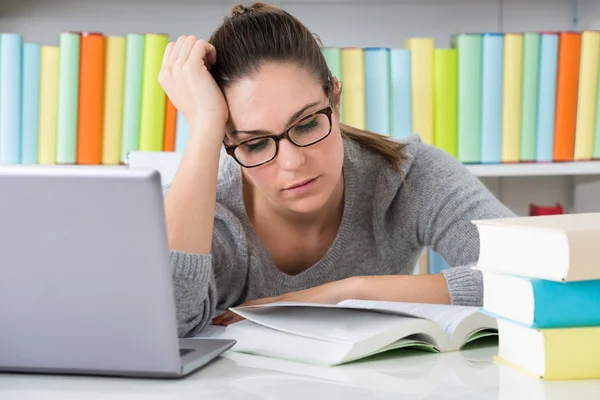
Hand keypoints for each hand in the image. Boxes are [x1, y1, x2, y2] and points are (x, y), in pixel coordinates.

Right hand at [158, 35, 228, 132]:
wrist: (206, 124)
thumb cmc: (203, 111)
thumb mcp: (186, 92)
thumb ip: (182, 76)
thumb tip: (194, 60)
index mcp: (164, 76)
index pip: (173, 47)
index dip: (189, 52)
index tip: (201, 68)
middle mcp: (167, 70)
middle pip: (182, 40)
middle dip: (197, 49)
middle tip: (208, 66)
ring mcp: (177, 68)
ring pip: (191, 39)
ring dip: (204, 49)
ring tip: (210, 65)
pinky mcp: (191, 67)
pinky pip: (200, 43)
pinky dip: (210, 49)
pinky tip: (214, 64)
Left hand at [212, 278, 356, 325]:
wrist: (342, 292)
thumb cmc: (329, 303)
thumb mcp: (307, 311)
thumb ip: (295, 315)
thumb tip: (288, 324)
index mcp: (284, 303)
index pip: (256, 308)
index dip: (239, 313)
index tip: (225, 318)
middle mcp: (281, 300)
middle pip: (251, 307)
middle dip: (232, 314)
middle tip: (215, 321)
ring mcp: (284, 300)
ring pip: (255, 307)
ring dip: (237, 314)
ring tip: (222, 320)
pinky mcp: (289, 302)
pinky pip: (267, 307)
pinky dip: (254, 310)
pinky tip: (243, 313)